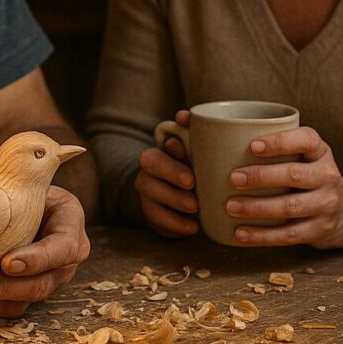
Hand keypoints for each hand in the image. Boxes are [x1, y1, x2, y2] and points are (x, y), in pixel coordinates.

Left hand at [0, 186, 89, 316]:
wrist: (26, 202)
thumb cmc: (26, 188)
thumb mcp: (29, 180)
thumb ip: (18, 182)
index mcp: (70, 231)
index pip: (62, 250)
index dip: (36, 259)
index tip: (6, 262)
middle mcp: (62, 264)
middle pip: (36, 285)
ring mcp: (43, 282)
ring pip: (17, 302)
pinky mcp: (21, 294)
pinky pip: (0, 306)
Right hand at [135, 108, 198, 236]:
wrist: (178, 193)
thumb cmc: (190, 166)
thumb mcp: (191, 150)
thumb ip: (189, 131)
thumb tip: (183, 116)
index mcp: (156, 157)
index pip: (155, 156)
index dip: (170, 161)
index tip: (191, 173)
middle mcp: (147, 175)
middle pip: (148, 177)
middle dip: (170, 178)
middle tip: (193, 186)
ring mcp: (147, 197)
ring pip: (151, 199)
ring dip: (174, 202)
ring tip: (196, 207)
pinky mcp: (153, 216)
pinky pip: (158, 221)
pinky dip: (177, 224)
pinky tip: (193, 227)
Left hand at [226, 125, 342, 247]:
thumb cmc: (310, 176)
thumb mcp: (305, 157)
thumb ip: (277, 149)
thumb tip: (216, 140)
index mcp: (320, 152)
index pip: (305, 140)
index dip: (280, 142)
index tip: (252, 146)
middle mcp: (327, 176)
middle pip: (294, 174)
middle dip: (261, 177)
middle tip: (233, 178)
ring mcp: (326, 205)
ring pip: (290, 207)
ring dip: (257, 207)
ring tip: (231, 206)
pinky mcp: (319, 231)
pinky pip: (288, 235)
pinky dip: (262, 236)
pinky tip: (240, 232)